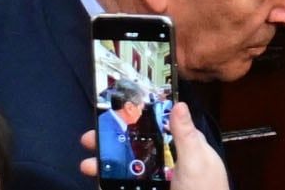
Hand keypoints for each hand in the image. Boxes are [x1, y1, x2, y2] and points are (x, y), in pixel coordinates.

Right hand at [80, 102, 228, 189]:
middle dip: (112, 144)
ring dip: (106, 167)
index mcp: (184, 148)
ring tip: (87, 166)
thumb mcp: (196, 161)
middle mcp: (169, 164)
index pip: (158, 126)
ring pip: (128, 170)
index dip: (135, 119)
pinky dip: (112, 185)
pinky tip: (98, 183)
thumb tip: (179, 104)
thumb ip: (185, 135)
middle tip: (89, 140)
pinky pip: (127, 187)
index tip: (112, 114)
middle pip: (137, 149)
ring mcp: (158, 182)